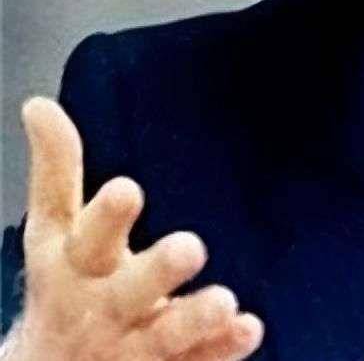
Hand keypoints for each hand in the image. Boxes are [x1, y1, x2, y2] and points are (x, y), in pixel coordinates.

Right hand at [7, 97, 262, 360]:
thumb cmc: (64, 286)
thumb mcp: (53, 233)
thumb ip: (55, 171)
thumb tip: (38, 104)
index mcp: (73, 267)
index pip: (86, 238)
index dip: (106, 217)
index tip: (129, 189)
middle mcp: (100, 309)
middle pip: (127, 292)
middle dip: (155, 271)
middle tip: (191, 246)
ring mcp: (131, 347)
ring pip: (163, 338)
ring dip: (192, 318)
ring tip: (225, 301)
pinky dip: (220, 349)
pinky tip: (249, 329)